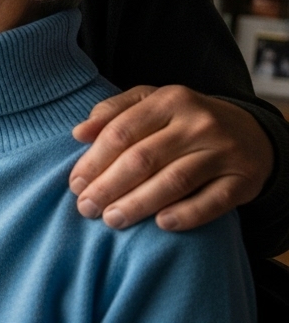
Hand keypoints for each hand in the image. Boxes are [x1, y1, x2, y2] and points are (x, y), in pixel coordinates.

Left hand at [69, 85, 271, 231]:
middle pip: (143, 158)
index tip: (75, 184)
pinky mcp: (243, 180)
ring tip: (112, 220)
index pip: (121, 132)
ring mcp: (223, 151)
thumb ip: (113, 113)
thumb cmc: (184, 120)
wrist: (250, 133)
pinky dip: (186, 215)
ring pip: (174, 181)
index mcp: (170, 100)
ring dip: (138, 204)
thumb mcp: (151, 103)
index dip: (94, 161)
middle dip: (108, 186)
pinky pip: (213, 201)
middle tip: (86, 208)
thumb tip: (79, 133)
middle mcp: (198, 123)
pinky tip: (161, 225)